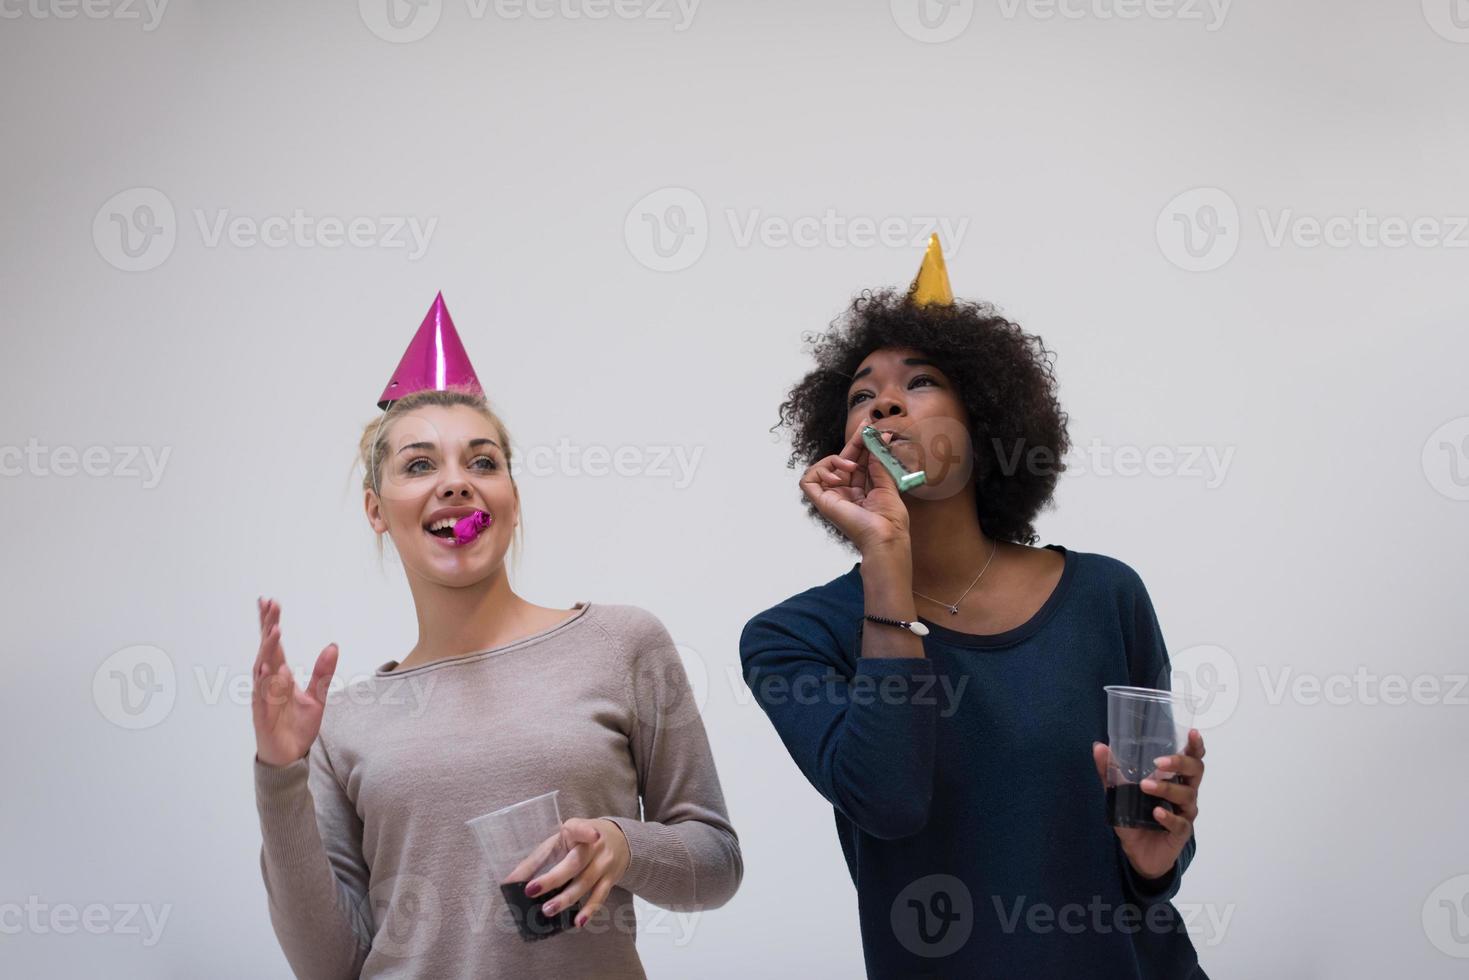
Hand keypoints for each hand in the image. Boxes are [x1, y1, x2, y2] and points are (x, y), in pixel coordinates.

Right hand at [252, 597, 338, 767]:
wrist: (290, 757)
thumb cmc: (298, 727)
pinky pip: (262, 696)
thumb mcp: (317, 697)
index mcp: (279, 676)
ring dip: (268, 649)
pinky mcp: (263, 716)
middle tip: (269, 604)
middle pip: (266, 650)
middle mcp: (268, 683)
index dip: (270, 624)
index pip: (274, 645)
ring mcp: (263, 698)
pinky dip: (265, 682)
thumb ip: (323, 672)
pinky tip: (268, 667)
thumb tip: (333, 646)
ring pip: (262, 669)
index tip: (270, 601)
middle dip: (267, 627)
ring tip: (274, 629)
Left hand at [523, 818, 630, 928]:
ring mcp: (605, 863)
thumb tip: (509, 881)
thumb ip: (538, 859)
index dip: (585, 831)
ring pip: (585, 882)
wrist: (619, 840)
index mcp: (578, 829)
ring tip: (547, 910)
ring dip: (566, 898)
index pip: (581, 829)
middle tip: (532, 890)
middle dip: (554, 878)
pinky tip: (578, 921)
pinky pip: (600, 896)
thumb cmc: (580, 840)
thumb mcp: (561, 840)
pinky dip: (589, 910)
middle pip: (576, 863)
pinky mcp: (611, 879)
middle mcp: (595, 845)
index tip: (592, 835)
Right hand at [800, 424, 910, 554]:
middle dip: (854, 442)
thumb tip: (881, 438)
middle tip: (866, 428)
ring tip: (852, 465)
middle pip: (842, 460)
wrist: (885, 536)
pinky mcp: (822, 502)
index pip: (857, 461)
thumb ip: (879, 462)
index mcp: (860, 491)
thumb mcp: (888, 484)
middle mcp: (845, 492)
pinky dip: (820, 472)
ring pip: (823, 467)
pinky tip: (838, 477)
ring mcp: (833, 497)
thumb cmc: (891, 518)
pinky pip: (807, 481)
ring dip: (835, 459)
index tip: (872, 429)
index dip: (862, 445)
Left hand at [1092, 729, 1205, 879]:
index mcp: (1175, 777)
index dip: (1195, 746)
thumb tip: (1098, 746)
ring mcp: (1185, 812)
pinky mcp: (1181, 832)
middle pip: (1195, 771)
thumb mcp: (1118, 792)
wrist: (1138, 852)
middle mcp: (1185, 791)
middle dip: (1180, 762)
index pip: (1191, 758)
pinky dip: (1168, 817)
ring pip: (1187, 795)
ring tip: (1145, 785)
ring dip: (1166, 787)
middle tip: (1158, 762)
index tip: (1193, 733)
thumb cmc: (1135, 815)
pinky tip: (1157, 813)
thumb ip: (1109, 771)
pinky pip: (1180, 823)